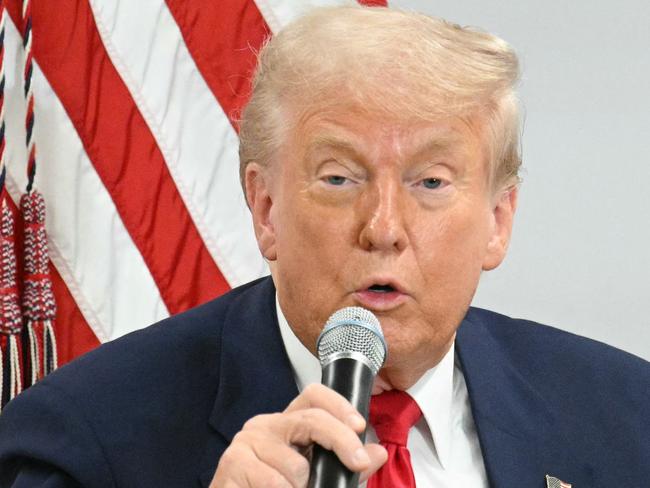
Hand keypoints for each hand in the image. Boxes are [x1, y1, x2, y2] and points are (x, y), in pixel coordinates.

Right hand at [210, 383, 386, 486]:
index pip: (313, 395)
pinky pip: (274, 482)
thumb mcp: (317, 478)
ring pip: (296, 465)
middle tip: (357, 464)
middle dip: (340, 440)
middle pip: (311, 419)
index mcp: (287, 424)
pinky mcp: (233, 463)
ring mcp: (247, 441)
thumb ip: (347, 466)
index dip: (339, 404)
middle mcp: (266, 425)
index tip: (359, 426)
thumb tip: (378, 453)